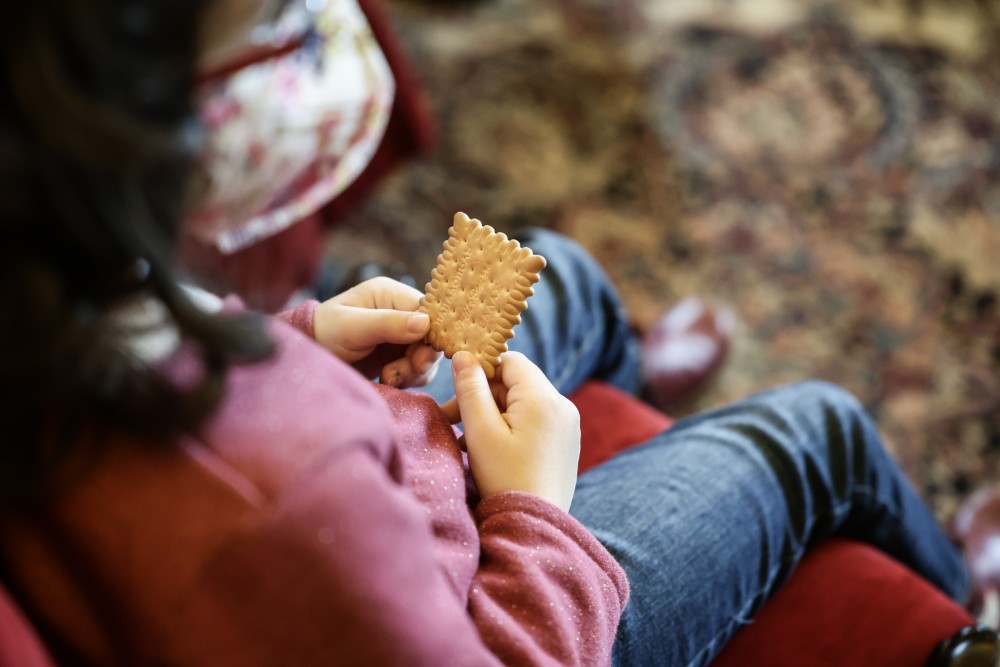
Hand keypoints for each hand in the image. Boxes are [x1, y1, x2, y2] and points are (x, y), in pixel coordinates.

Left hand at [313, 277, 441, 386]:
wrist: (308, 362)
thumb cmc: (324, 333)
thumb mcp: (353, 327)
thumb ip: (388, 324)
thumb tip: (425, 323)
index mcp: (390, 294)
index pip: (427, 312)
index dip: (429, 336)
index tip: (419, 359)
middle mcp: (400, 312)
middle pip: (431, 335)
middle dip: (420, 358)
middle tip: (399, 373)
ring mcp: (400, 335)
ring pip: (427, 354)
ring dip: (413, 371)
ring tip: (387, 377)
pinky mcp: (397, 356)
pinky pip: (418, 369)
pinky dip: (409, 378)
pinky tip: (388, 380)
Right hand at [441, 351, 579, 511]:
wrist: (535, 527)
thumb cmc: (504, 478)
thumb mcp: (480, 431)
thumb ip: (470, 388)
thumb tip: (463, 355)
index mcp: (544, 398)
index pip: (510, 360)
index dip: (481, 370)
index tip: (458, 391)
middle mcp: (563, 406)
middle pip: (516, 383)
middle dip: (483, 397)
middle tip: (452, 420)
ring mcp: (568, 426)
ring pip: (523, 404)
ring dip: (494, 414)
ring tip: (470, 441)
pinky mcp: (566, 444)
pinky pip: (534, 422)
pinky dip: (511, 428)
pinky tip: (491, 450)